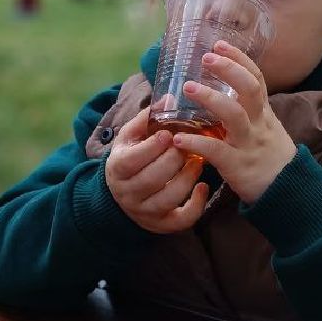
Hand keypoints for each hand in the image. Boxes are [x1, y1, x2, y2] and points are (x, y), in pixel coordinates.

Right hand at [103, 107, 209, 234]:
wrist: (121, 192)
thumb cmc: (131, 156)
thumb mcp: (131, 136)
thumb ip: (148, 117)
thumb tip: (170, 96)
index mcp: (118, 167)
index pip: (135, 158)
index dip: (154, 146)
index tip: (170, 134)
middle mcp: (128, 192)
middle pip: (154, 177)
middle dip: (175, 159)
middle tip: (188, 145)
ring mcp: (144, 211)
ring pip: (169, 197)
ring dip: (188, 177)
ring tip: (197, 161)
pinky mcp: (161, 224)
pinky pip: (181, 220)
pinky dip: (196, 205)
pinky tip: (203, 187)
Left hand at [174, 41, 297, 204]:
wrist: (290, 194)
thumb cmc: (272, 160)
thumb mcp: (267, 130)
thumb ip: (249, 113)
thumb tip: (224, 94)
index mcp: (264, 114)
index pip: (256, 78)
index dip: (239, 59)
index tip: (219, 44)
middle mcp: (258, 124)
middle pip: (250, 89)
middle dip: (229, 70)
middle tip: (206, 57)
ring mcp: (248, 144)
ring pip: (234, 116)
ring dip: (210, 99)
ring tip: (188, 87)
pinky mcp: (238, 166)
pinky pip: (217, 151)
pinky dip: (197, 143)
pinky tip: (178, 138)